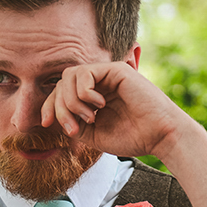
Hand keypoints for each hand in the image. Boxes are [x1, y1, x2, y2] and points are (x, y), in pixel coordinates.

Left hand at [42, 61, 193, 161]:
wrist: (159, 136)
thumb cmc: (132, 137)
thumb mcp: (93, 135)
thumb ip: (73, 123)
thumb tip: (51, 116)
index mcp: (92, 98)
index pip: (60, 94)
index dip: (49, 107)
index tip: (46, 124)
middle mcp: (98, 84)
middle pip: (61, 84)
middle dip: (59, 108)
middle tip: (73, 129)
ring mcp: (106, 75)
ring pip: (68, 77)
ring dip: (71, 101)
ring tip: (89, 118)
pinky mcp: (115, 69)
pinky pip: (84, 72)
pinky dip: (84, 92)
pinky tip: (99, 105)